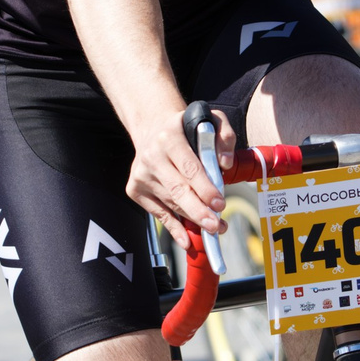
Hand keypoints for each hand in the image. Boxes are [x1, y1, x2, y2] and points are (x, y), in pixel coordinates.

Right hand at [126, 103, 230, 244]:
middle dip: (198, 211)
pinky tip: (186, 239)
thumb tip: (225, 164)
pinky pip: (158, 213)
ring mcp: (141, 174)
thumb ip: (224, 136)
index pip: (189, 167)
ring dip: (193, 219)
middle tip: (215, 226)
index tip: (220, 204)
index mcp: (170, 137)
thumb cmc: (186, 128)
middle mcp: (152, 156)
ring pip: (171, 203)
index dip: (205, 188)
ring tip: (213, 228)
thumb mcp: (210, 121)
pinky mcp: (135, 189)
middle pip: (177, 190)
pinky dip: (174, 228)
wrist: (152, 128)